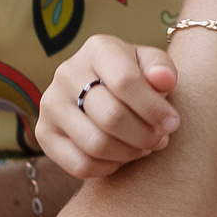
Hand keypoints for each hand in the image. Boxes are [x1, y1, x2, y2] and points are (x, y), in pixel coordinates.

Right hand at [37, 35, 179, 179]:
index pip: (125, 81)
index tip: (172, 123)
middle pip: (111, 117)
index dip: (153, 109)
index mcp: (97, 49)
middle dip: (144, 135)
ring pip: (96, 144)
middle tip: (160, 139)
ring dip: (129, 153)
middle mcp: (66, 72)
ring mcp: (50, 103)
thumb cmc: (136, 79)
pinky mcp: (44, 133)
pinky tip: (121, 156)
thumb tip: (163, 80)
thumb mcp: (152, 67)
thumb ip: (162, 70)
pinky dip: (108, 167)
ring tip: (143, 147)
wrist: (105, 93)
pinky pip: (80, 164)